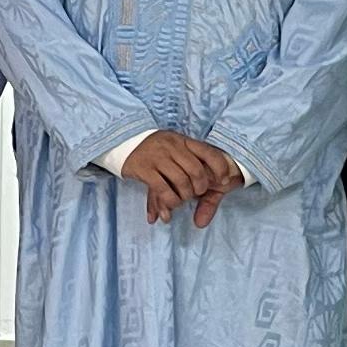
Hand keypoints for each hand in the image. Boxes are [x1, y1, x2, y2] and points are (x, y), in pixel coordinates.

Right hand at [120, 129, 244, 226]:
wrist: (123, 140)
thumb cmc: (154, 148)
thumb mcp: (174, 146)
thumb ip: (191, 159)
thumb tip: (218, 180)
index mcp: (183, 140)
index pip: (209, 152)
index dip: (220, 168)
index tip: (224, 181)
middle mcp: (172, 147)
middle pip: (196, 171)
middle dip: (200, 187)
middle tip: (196, 193)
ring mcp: (158, 157)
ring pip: (181, 182)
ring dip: (185, 196)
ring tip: (181, 199)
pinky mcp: (144, 169)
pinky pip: (163, 189)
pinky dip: (170, 201)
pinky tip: (170, 205)